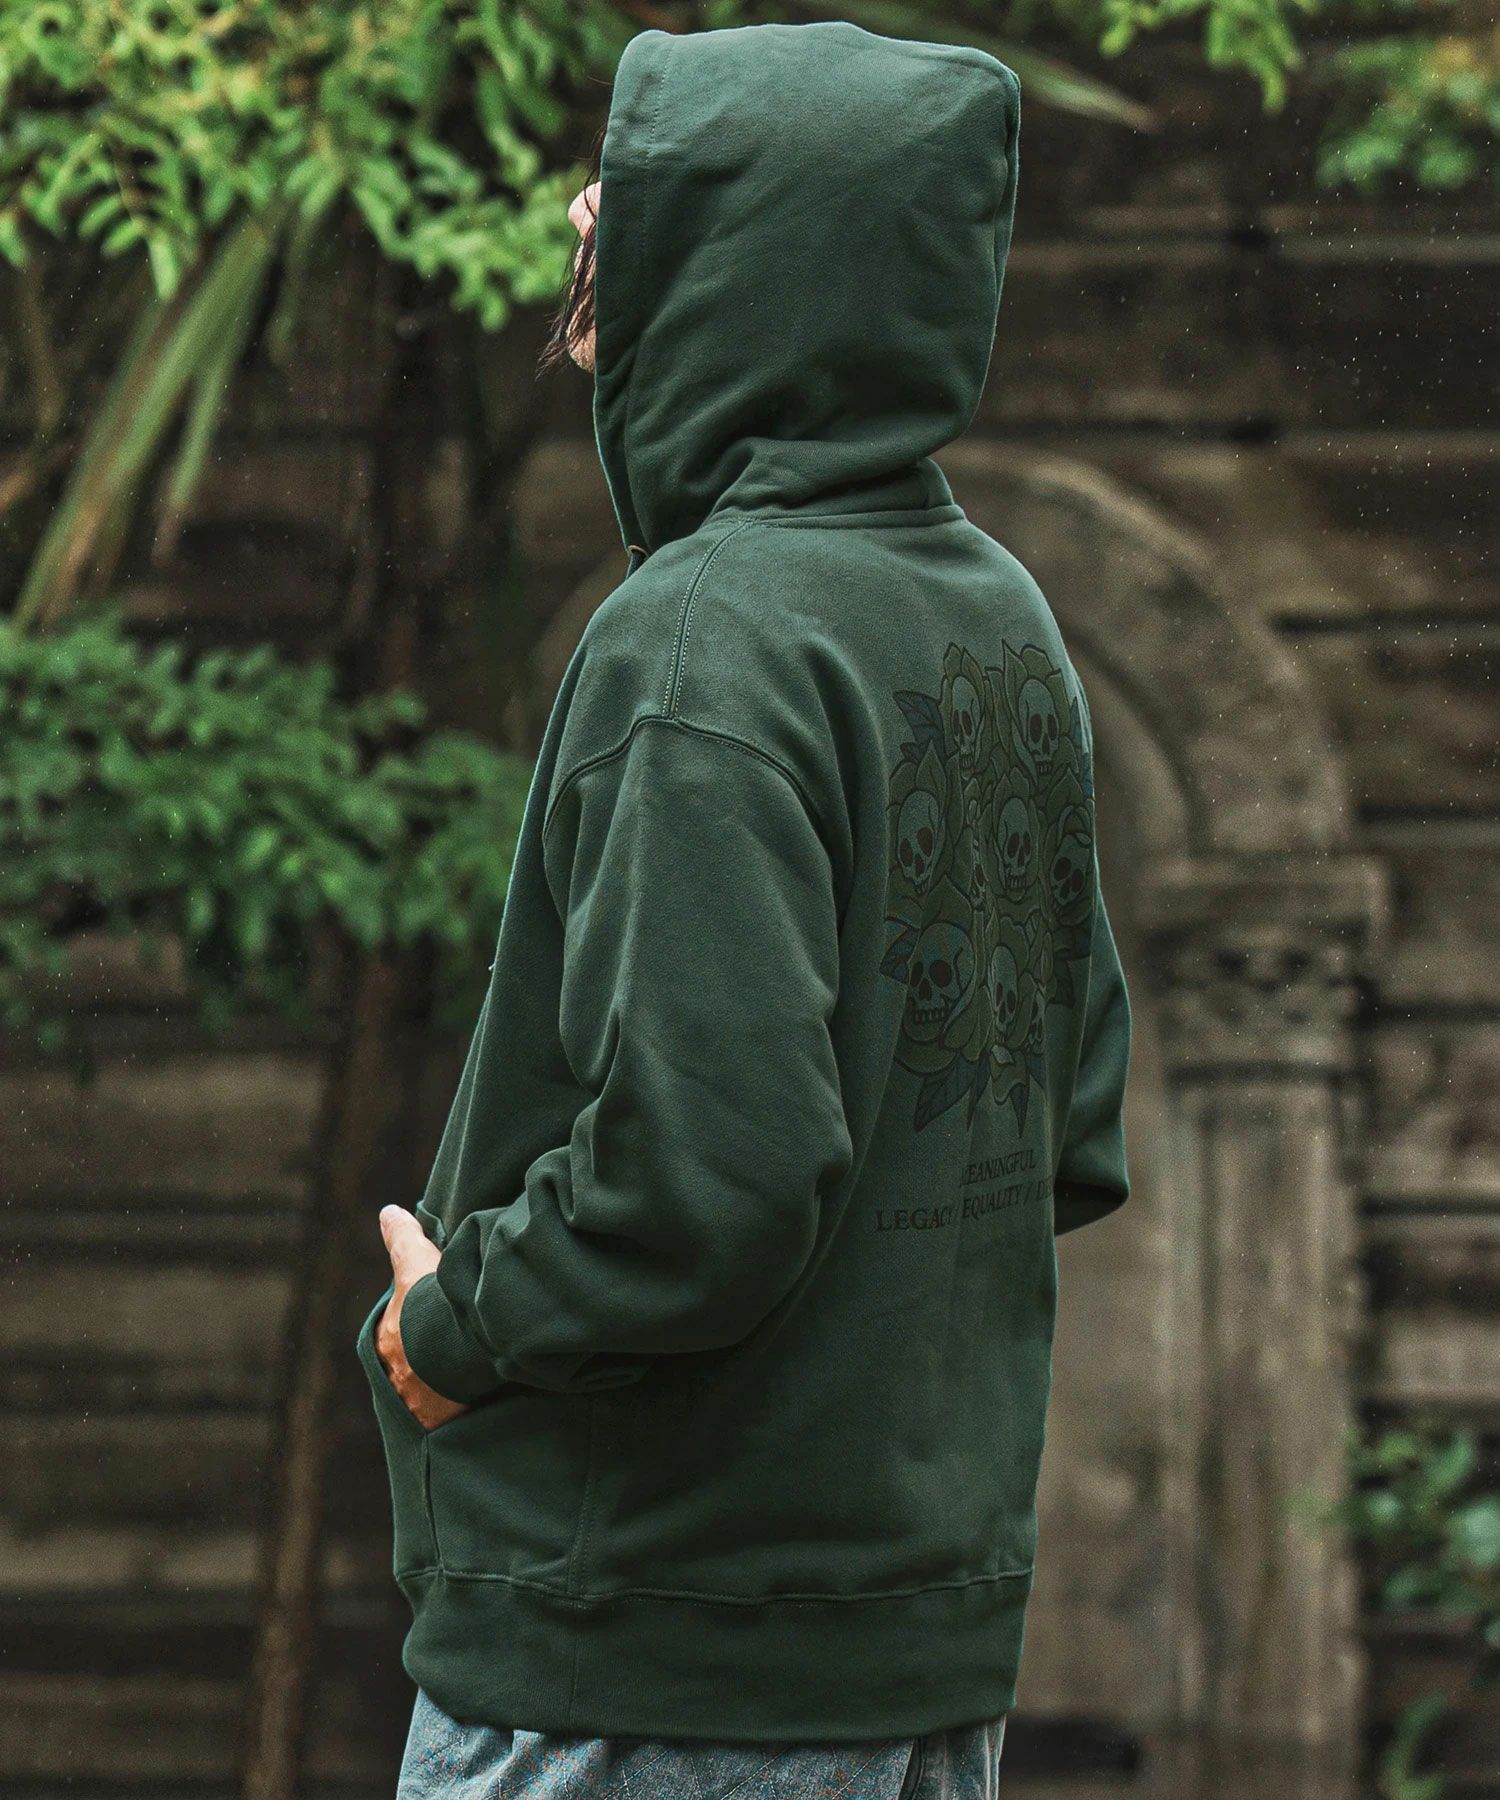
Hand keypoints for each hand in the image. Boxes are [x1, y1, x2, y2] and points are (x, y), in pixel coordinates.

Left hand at [376, 1205, 470, 1430]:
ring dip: (444, 1386)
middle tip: (453, 1349)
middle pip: (411, 1362)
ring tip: (470, 1375)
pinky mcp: (439, 1422)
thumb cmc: (430, 1302)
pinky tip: (478, 1399)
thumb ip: (401, 1237)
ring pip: (429, 1391)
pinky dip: (460, 1408)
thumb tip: (388, 1212)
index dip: (416, 1321)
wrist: (455, 1345)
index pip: (399, 1329)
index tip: (433, 1318)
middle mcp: (394, 1374)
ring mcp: (416, 1401)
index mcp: (387, 1338)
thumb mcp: (415, 1259)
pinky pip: (450, 1415)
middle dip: (426, 1358)